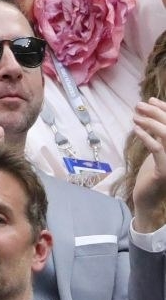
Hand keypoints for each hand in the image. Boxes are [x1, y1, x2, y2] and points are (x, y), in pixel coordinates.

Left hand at [131, 97, 165, 231]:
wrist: (147, 199)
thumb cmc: (151, 174)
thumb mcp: (158, 151)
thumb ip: (159, 136)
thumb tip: (150, 113)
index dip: (165, 110)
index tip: (151, 100)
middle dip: (155, 112)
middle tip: (139, 105)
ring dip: (150, 122)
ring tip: (135, 116)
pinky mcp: (164, 170)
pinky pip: (157, 148)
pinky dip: (146, 136)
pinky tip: (136, 129)